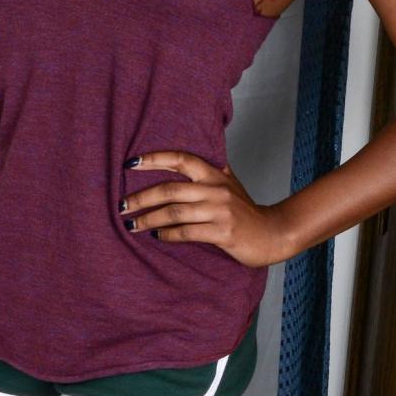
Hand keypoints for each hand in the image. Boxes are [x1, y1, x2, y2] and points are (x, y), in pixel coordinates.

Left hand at [122, 150, 289, 266]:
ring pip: (174, 212)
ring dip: (149, 219)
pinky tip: (157, 236)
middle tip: (122, 206)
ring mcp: (220, 211)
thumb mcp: (229, 185)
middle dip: (140, 198)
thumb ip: (208, 172)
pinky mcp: (223, 233)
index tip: (130, 163)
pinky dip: (168, 235)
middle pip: (170, 189)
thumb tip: (180, 161)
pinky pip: (187, 233)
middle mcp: (216, 189)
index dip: (154, 159)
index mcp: (215, 174)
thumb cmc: (246, 211)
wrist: (273, 233)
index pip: (181, 159)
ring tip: (132, 225)